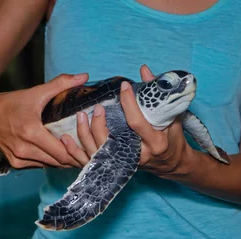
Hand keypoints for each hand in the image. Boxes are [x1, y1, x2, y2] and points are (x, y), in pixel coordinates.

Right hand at [0, 73, 88, 168]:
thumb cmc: (9, 103)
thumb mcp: (36, 92)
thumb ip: (61, 84)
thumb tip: (84, 76)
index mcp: (31, 132)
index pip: (61, 152)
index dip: (76, 150)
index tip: (87, 143)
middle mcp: (24, 150)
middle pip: (58, 161)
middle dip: (73, 156)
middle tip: (85, 148)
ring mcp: (18, 159)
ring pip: (49, 165)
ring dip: (62, 160)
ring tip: (74, 150)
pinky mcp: (14, 164)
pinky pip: (39, 165)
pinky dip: (49, 160)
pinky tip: (56, 152)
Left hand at [62, 65, 195, 176]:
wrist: (171, 162)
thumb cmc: (172, 138)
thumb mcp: (171, 116)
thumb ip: (156, 95)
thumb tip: (144, 70)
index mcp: (155, 142)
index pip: (137, 122)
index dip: (128, 102)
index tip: (123, 86)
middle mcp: (137, 156)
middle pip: (111, 141)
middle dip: (100, 123)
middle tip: (98, 106)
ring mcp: (124, 163)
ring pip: (98, 153)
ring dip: (85, 134)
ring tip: (80, 116)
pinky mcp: (114, 167)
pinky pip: (91, 162)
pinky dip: (76, 152)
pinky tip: (67, 139)